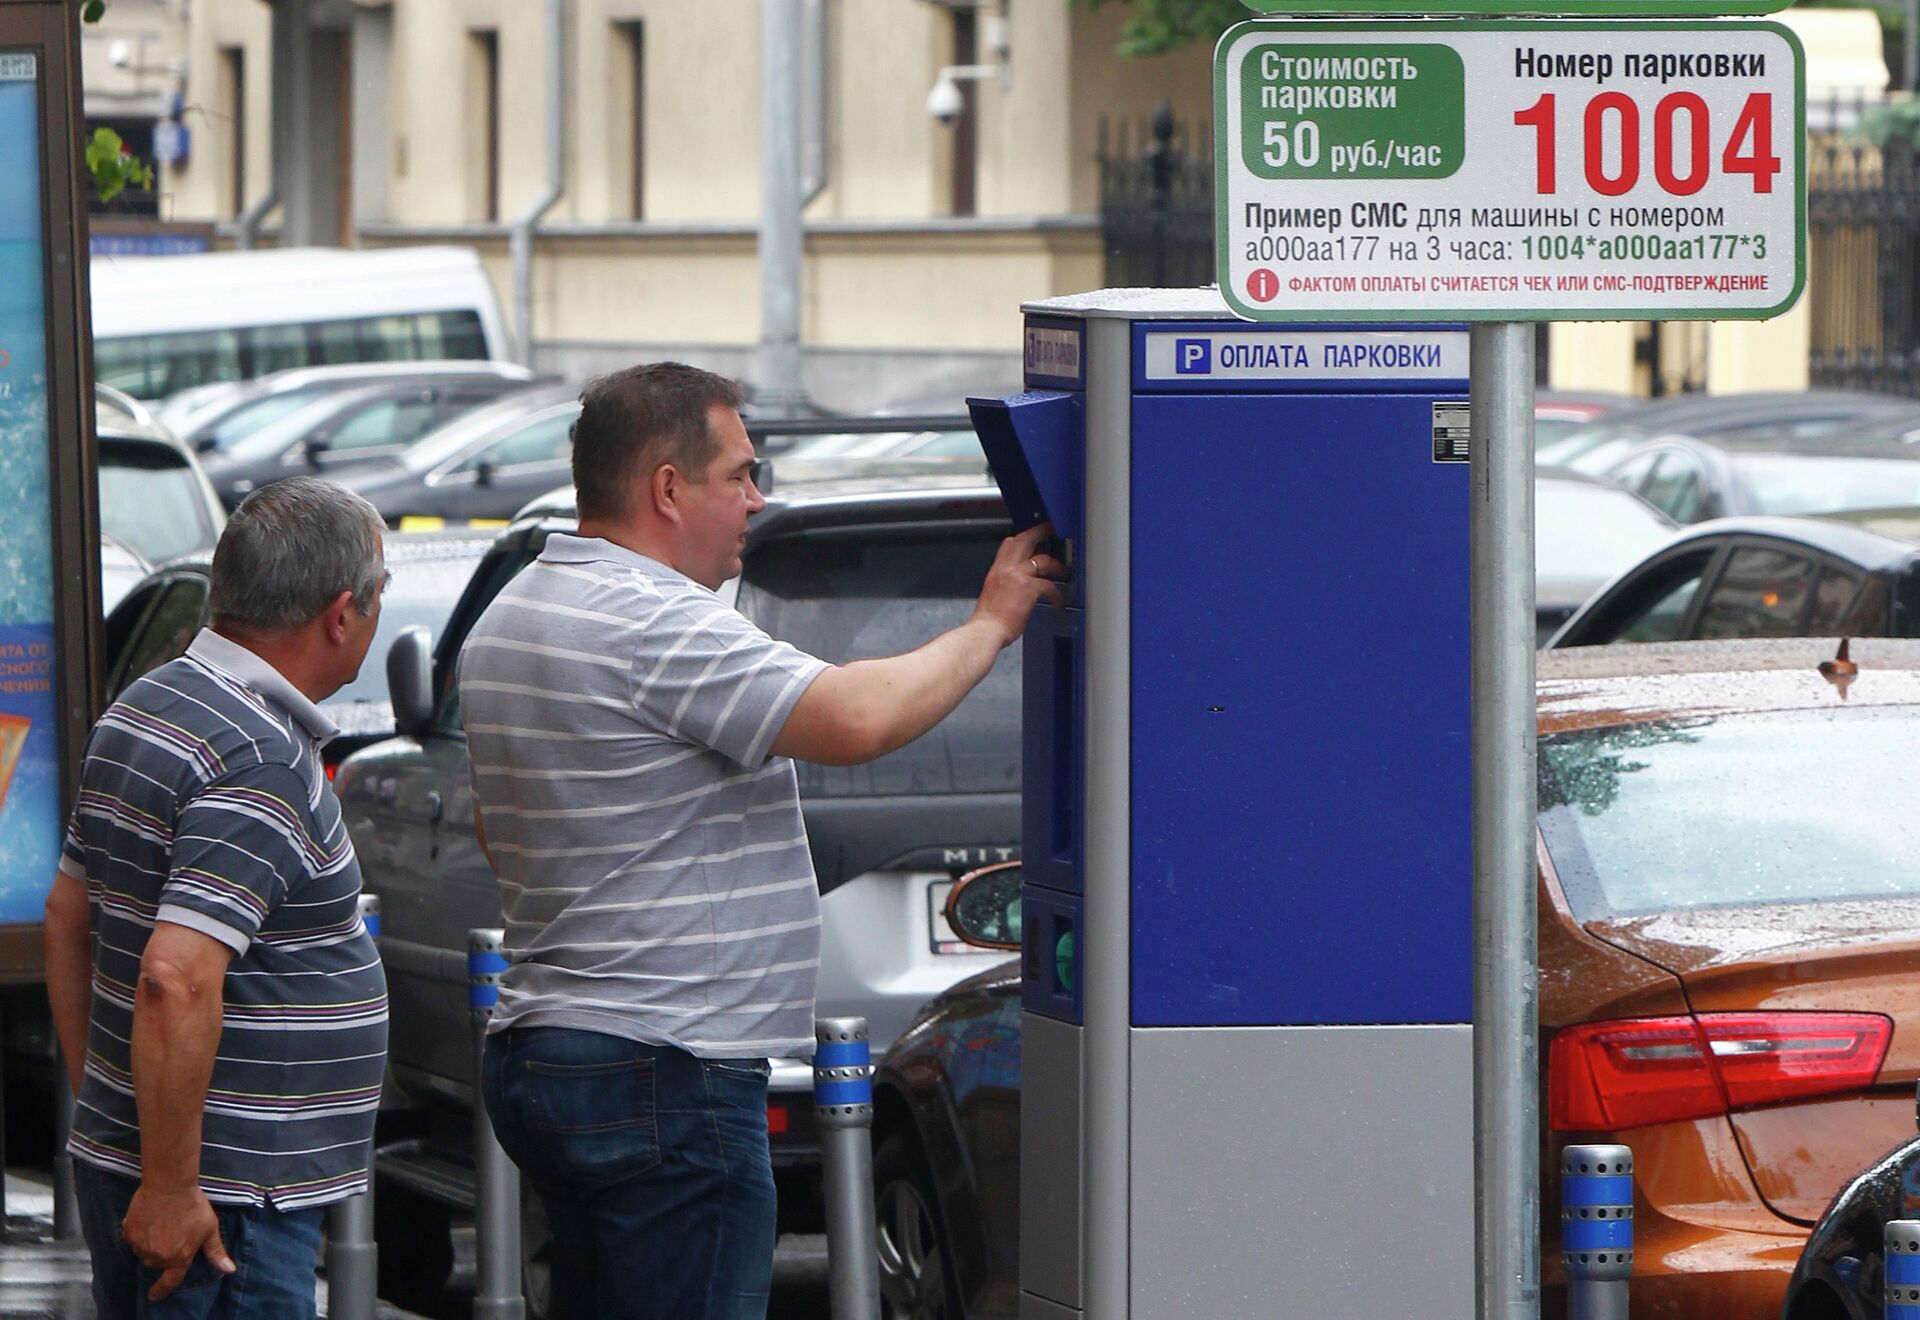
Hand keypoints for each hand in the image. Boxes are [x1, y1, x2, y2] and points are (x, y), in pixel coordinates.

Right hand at [123, 1183, 233, 1300]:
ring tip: (161, 1224)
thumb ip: (215, 1252)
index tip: (155, 1295)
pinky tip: (148, 1219)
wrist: (170, 1185)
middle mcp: (158, 1256)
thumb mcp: (209, 1228)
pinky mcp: (128, 1233)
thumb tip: (229, 1270)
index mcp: (179, 1258)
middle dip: (162, 1254)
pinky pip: (131, 1239)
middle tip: (170, 1234)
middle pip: (156, 1264)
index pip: (169, 1282)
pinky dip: (138, 1233)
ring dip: (149, 1244)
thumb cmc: (193, 1206)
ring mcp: (141, 1246)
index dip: (162, 1290)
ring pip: (143, 1252)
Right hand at [972, 523, 1066, 646]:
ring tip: (1064, 572)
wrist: (986, 630)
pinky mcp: (1029, 589)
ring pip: (1044, 559)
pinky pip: (1050, 586)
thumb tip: (1017, 586)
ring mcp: (1018, 576)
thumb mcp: (993, 593)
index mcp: (997, 570)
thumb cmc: (988, 619)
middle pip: (1025, 540)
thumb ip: (1005, 584)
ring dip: (1058, 565)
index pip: (1009, 544)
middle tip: (1051, 530)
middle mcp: (1006, 568)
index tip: (1032, 535)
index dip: (1023, 537)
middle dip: (1041, 532)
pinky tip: (1059, 603)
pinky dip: (1057, 595)